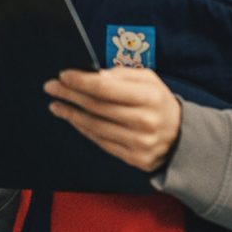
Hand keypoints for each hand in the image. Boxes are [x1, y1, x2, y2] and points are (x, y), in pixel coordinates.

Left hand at [44, 68, 181, 172]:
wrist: (180, 135)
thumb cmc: (158, 102)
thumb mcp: (149, 79)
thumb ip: (123, 74)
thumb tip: (95, 75)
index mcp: (149, 96)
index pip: (106, 87)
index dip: (81, 81)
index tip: (64, 75)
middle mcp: (144, 120)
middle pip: (96, 107)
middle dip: (70, 95)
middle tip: (52, 87)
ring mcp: (138, 142)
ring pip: (95, 126)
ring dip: (71, 114)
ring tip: (57, 104)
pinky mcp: (133, 158)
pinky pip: (100, 142)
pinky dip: (83, 129)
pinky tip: (73, 119)